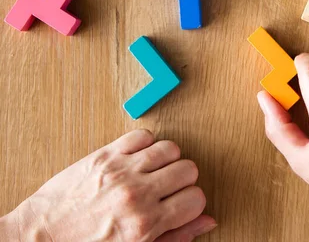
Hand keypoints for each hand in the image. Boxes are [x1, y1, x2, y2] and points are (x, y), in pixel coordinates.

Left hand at [0, 129, 215, 240]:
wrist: (41, 238)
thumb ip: (176, 237)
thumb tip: (207, 221)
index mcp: (146, 224)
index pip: (196, 198)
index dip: (193, 203)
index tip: (183, 205)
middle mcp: (136, 194)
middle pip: (188, 169)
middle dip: (184, 181)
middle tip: (168, 190)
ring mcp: (121, 171)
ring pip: (170, 148)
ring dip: (168, 161)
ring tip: (155, 173)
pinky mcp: (105, 155)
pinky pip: (143, 136)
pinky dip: (146, 145)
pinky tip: (139, 159)